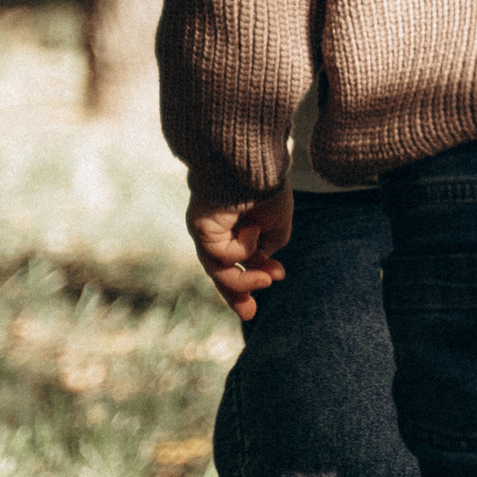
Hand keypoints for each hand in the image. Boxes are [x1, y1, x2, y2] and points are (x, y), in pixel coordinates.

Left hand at [189, 183, 293, 322]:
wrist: (252, 162)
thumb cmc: (265, 185)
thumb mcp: (277, 221)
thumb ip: (270, 243)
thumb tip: (262, 261)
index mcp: (233, 224)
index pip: (238, 257)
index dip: (254, 272)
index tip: (276, 278)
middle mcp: (215, 228)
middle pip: (220, 270)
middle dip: (237, 292)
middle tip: (250, 314)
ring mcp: (205, 229)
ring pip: (218, 269)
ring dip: (245, 280)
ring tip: (269, 280)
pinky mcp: (199, 229)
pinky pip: (223, 256)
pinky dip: (243, 249)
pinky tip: (252, 230)